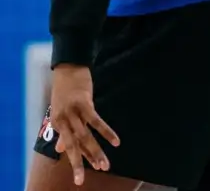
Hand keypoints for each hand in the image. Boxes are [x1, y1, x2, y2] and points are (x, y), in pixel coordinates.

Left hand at [49, 65, 118, 185]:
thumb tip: (61, 148)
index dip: (77, 162)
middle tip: (88, 179)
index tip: (81, 179)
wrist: (68, 67)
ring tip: (106, 165)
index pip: (69, 147)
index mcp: (57, 123)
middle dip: (82, 163)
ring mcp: (73, 112)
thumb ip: (64, 130)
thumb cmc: (65, 88)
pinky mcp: (84, 103)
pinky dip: (106, 132)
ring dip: (96, 152)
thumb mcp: (61, 110)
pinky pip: (96, 121)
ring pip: (86, 137)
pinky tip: (116, 142)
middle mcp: (63, 120)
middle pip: (75, 145)